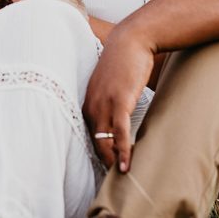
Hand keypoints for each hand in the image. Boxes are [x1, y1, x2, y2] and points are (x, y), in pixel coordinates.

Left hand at [82, 22, 155, 172]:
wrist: (130, 41)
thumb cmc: (122, 62)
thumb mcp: (107, 83)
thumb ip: (107, 99)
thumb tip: (116, 113)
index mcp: (87, 102)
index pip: (88, 135)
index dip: (96, 151)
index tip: (105, 165)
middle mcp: (91, 105)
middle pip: (94, 142)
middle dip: (102, 161)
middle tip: (112, 177)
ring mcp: (104, 104)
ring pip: (105, 141)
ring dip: (112, 161)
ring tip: (119, 177)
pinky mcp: (120, 101)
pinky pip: (120, 132)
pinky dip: (123, 150)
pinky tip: (126, 164)